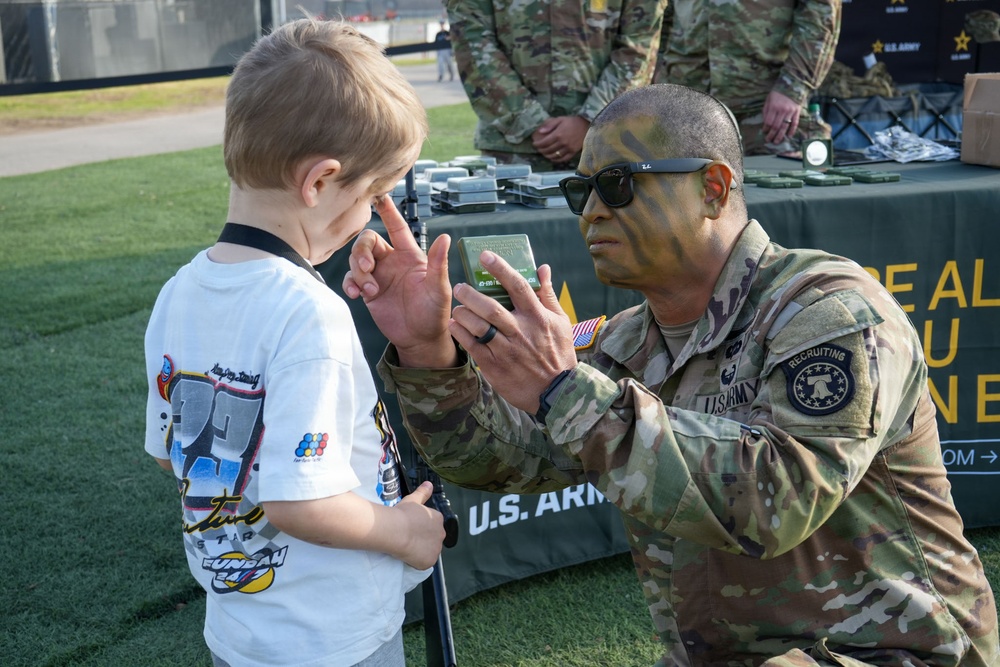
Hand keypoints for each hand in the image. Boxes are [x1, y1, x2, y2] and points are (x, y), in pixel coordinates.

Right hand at [343, 196, 456, 366]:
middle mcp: (392, 262)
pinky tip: (356, 294)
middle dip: (362, 251)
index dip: (389, 212)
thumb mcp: (438, 288)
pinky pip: (351, 279)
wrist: (420, 338)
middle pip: (368, 241)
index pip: (398, 228)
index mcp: (410, 256)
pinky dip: (349, 283)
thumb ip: (437, 263)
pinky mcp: (368, 290)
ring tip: (368, 290)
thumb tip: (445, 238)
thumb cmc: (434, 313)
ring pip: (357, 259)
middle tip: (368, 268)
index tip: (379, 197)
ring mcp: (379, 276)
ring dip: (357, 272)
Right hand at [394, 481, 445, 569]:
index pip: (432, 525)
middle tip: (409, 538)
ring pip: (429, 551)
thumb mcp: (413, 500)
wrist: (396, 530)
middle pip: (433, 538)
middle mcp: (441, 533)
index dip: (421, 527)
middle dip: (423, 539)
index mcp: (438, 518)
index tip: (411, 528)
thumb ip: (423, 492)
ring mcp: (436, 548)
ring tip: (408, 547)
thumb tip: (429, 484)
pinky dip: (418, 561)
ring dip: (422, 551)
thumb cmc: (403, 514)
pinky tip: (408, 557)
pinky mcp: (430, 561)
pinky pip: (425, 563)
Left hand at [449, 251, 576, 412]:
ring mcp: (506, 350)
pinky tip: (454, 325)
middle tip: (460, 286)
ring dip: (463, 313)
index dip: (501, 269)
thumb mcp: (560, 321)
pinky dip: (460, 333)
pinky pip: (472, 346)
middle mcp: (521, 332)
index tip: (485, 256)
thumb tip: (542, 267)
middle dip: (471, 294)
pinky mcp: (495, 366)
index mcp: (537, 317)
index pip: (518, 286)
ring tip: (457, 307)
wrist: (555, 392)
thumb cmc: (558, 353)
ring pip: (479, 327)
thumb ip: (547, 294)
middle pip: (491, 308)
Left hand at [532, 115, 589, 162]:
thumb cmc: (572, 121)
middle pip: (548, 150)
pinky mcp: (573, 152)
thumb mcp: (560, 119)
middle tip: (538, 148)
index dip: (537, 144)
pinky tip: (553, 158)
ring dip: (547, 156)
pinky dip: (556, 160)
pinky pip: (563, 159)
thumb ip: (549, 125)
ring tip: (544, 153)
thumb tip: (540, 131)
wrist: (586, 125)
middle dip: (541, 150)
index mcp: (558, 134)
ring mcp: (568, 149)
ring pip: (554, 156)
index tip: (534, 144)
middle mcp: (562, 143)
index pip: (544, 142)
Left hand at [762, 91, 800, 144]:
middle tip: (768, 140)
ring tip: (776, 141)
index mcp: (774, 107)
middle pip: (776, 126)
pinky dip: (792, 131)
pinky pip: (795, 123)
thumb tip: (764, 122)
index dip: (765, 129)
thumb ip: (766, 110)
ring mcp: (790, 112)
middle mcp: (782, 110)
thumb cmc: (778, 93)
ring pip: (784, 127)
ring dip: (780, 136)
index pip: (768, 122)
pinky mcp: (797, 112)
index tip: (764, 132)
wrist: (793, 85)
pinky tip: (788, 136)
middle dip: (771, 135)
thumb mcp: (768, 99)